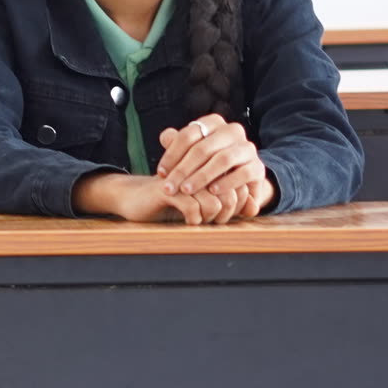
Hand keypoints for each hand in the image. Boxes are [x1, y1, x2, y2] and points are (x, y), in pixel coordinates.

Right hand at [73, 172, 258, 225]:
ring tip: (198, 220)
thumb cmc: (172, 201)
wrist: (133, 197)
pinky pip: (193, 207)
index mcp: (210, 166)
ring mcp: (183, 177)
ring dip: (209, 218)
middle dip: (223, 215)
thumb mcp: (203, 201)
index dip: (236, 207)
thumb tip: (255, 209)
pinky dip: (193, 219)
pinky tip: (186, 220)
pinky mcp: (168, 188)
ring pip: (214, 202)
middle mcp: (199, 167)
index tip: (220, 216)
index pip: (240, 187)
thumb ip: (229, 200)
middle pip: (230, 195)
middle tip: (210, 221)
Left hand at [156, 115, 274, 215]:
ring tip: (187, 190)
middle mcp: (232, 131)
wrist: (237, 178)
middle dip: (182, 170)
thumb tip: (165, 136)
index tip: (160, 173)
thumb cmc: (205, 162)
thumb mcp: (189, 151)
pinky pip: (242, 173)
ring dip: (202, 177)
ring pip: (222, 159)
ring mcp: (247, 148)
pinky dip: (226, 183)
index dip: (171, 155)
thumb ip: (175, 143)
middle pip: (202, 148)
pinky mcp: (258, 166)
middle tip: (169, 187)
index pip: (188, 135)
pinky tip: (212, 192)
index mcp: (213, 122)